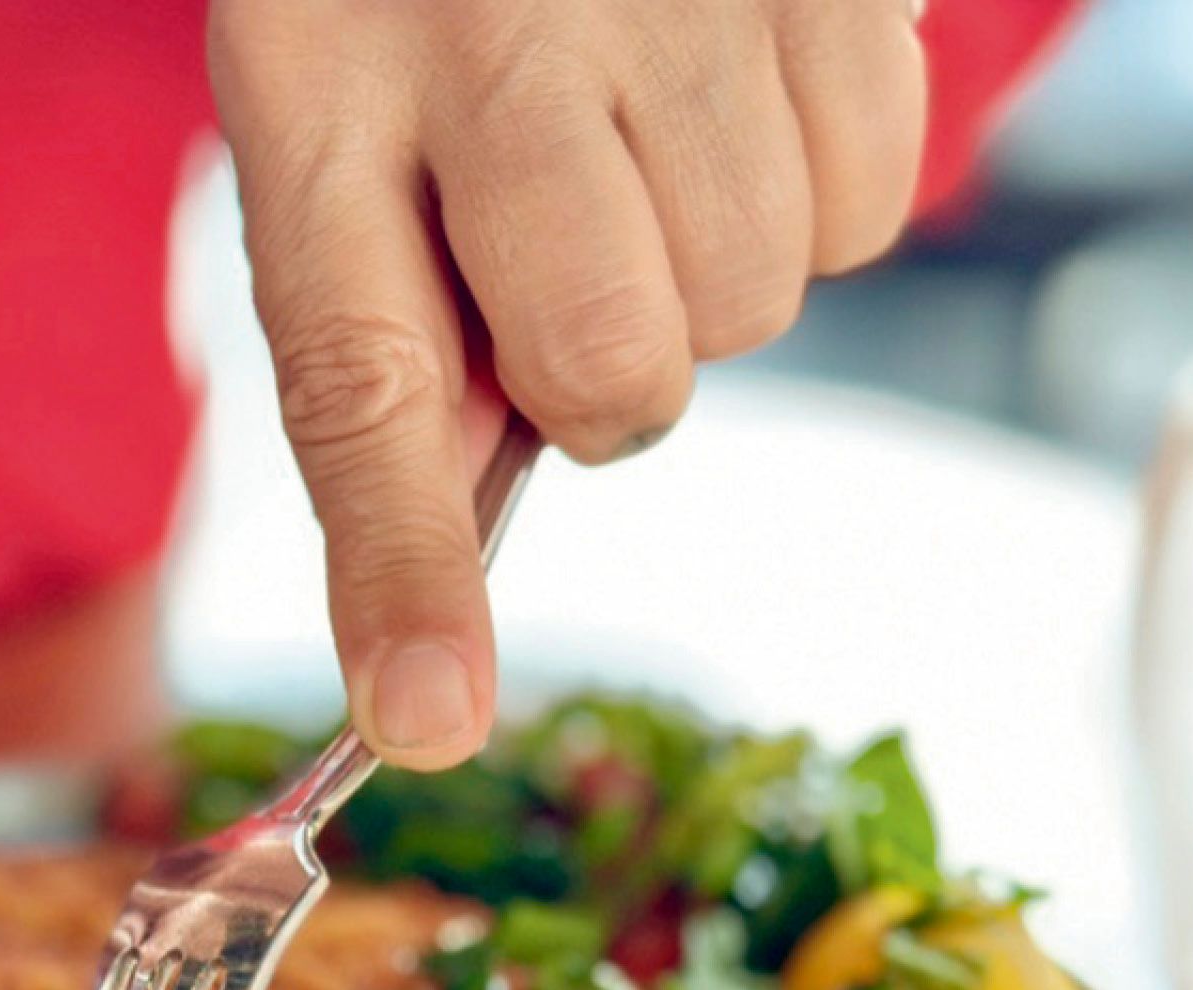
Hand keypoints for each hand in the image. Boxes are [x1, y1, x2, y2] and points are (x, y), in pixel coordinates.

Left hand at [211, 0, 924, 767]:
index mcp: (318, 79)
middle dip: (606, 370)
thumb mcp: (330, 90)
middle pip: (624, 377)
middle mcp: (501, 34)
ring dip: (713, 264)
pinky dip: (817, 176)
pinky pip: (873, 197)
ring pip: (763, 300)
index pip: (360, 375)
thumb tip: (461, 545)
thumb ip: (389, 312)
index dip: (401, 565)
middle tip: (567, 248)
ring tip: (646, 121)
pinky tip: (733, 74)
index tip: (429, 718)